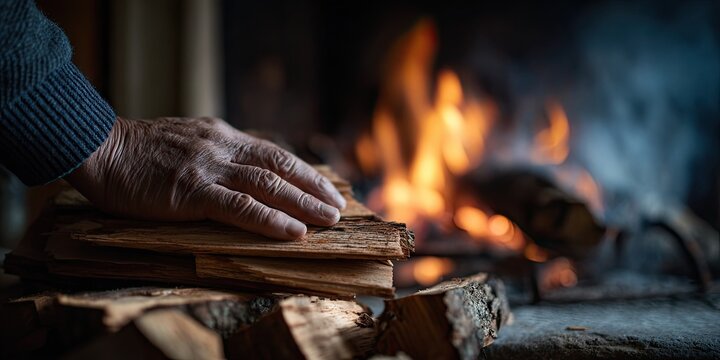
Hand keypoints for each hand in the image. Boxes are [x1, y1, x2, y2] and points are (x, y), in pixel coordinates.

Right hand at [66, 117, 345, 239]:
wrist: (99, 148)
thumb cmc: (139, 151)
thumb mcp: (188, 139)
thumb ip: (217, 151)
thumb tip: (246, 168)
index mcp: (222, 136)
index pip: (274, 153)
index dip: (305, 172)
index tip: (328, 188)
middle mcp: (222, 147)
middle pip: (279, 167)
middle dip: (313, 189)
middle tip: (339, 208)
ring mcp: (207, 169)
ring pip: (266, 185)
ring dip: (301, 203)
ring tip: (328, 219)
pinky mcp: (190, 192)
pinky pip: (238, 207)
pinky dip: (269, 219)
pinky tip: (292, 231)